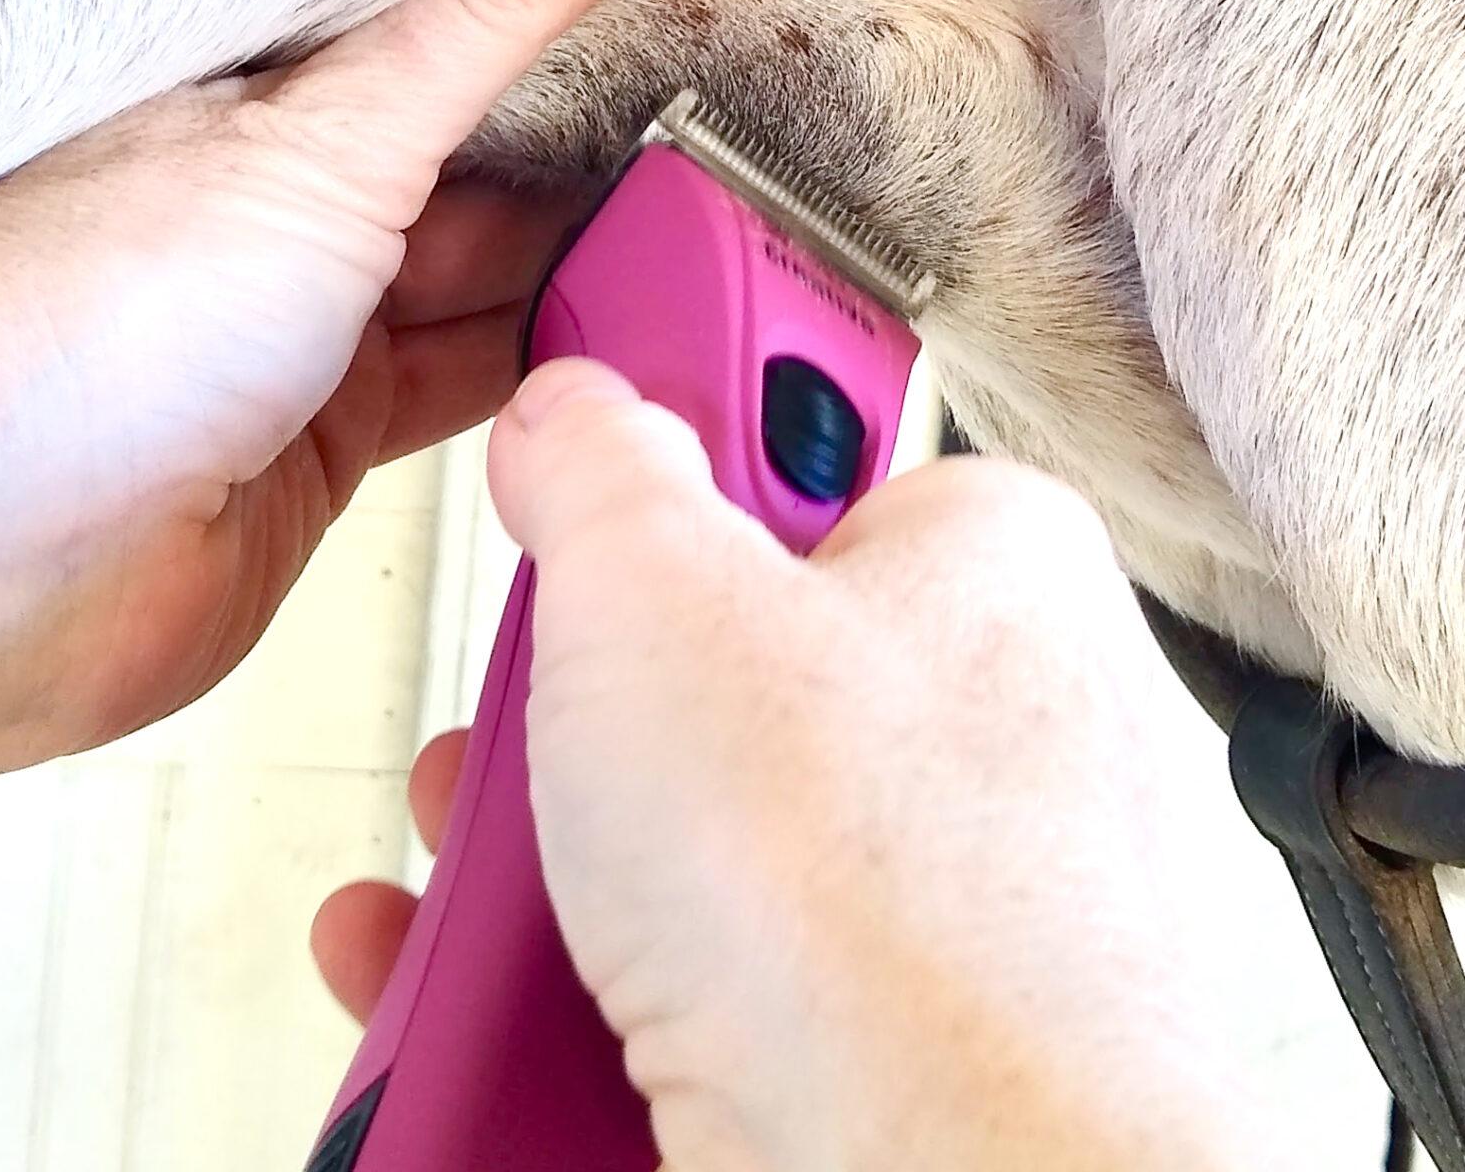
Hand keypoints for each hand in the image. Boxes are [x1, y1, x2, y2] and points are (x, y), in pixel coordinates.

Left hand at [0, 0, 666, 806]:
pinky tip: (623, 346)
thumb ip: (480, 18)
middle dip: (589, 160)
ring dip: (576, 276)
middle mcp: (280, 211)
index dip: (558, 17)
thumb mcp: (324, 138)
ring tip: (703, 238)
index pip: (442, 33)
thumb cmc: (75, 325)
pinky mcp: (327, 452)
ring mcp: (304, 336)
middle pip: (476, 168)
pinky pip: (468, 391)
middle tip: (724, 133)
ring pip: (485, 285)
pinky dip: (546, 374)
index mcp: (257, 98)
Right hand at [312, 361, 1317, 1171]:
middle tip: (505, 767)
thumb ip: (602, 468)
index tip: (567, 521)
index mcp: (985, 566)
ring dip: (537, 894)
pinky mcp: (896, 1052)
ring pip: (701, 865)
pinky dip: (581, 1020)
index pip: (800, 484)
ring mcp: (951, 909)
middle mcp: (995, 732)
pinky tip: (484, 1032)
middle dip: (563, 742)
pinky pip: (717, 1003)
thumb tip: (581, 411)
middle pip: (718, 693)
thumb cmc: (869, 901)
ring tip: (469, 922)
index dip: (661, 507)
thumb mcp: (660, 593)